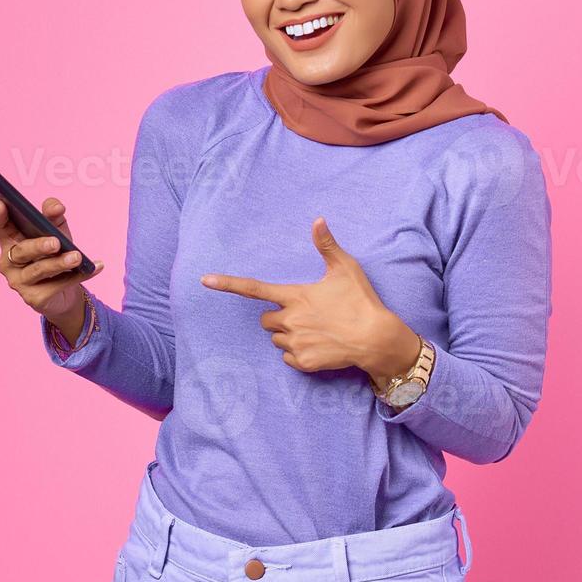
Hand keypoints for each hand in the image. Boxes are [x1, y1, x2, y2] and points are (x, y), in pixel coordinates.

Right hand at [0, 198, 104, 329]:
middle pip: (21, 250)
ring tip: (77, 257)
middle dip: (39, 246)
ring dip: (59, 263)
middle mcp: (8, 261)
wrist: (65, 291)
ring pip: (38, 270)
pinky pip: (56, 285)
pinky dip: (77, 276)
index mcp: (10, 239)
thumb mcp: (56, 230)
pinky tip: (93, 268)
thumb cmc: (55, 254)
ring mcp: (18, 281)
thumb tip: (56, 207)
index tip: (2, 204)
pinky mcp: (34, 298)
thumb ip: (53, 215)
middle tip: (56, 242)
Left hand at [200, 216, 421, 383]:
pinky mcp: (304, 362)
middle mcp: (290, 320)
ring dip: (288, 335)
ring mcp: (295, 343)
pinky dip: (298, 353)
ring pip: (277, 340)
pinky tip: (319, 345)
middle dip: (278, 317)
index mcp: (295, 296)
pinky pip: (288, 358)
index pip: (254, 289)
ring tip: (316, 329)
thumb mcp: (346, 268)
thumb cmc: (361, 300)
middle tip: (304, 314)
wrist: (376, 339)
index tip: (205, 280)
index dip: (228, 284)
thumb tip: (317, 219)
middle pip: (266, 320)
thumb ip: (327, 245)